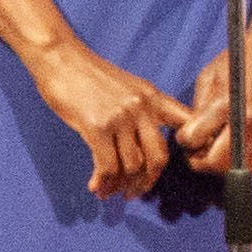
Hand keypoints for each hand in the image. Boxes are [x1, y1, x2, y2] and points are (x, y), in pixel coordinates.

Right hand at [29, 41, 185, 197]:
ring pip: (132, 166)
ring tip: (110, 192)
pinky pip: (108, 166)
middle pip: (158, 157)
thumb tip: (147, 145)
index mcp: (153, 97)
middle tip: (134, 192)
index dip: (190, 149)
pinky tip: (97, 187)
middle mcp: (142, 108)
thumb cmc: (89, 76)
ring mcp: (121, 118)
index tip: (175, 166)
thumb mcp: (128, 88)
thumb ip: (143, 111)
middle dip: (147, 181)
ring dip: (120, 186)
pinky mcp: (97, 127)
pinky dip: (103, 182)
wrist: (61, 59)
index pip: (186, 124)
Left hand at [179, 0, 251, 174]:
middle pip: (215, 163)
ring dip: (219, 165)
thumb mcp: (209, 77)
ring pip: (235, 168)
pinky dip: (239, 163)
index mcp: (226, 103)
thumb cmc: (242, 60)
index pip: (195, 138)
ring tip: (213, 151)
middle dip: (199, 162)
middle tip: (194, 153)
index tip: (185, 136)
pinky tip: (231, 150)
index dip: (184, 140)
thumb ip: (198, 108)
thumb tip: (190, 133)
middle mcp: (247, 121)